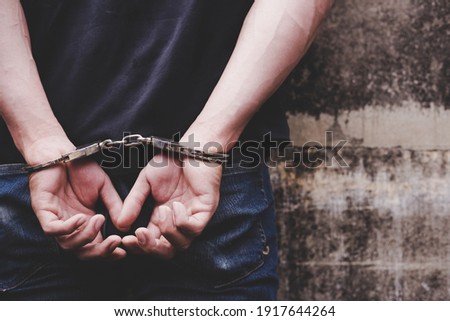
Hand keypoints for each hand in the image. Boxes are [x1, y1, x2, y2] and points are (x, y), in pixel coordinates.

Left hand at [26, 137, 125, 259]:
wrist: (62, 151)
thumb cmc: (81, 168)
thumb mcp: (104, 188)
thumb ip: (114, 205)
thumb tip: (125, 226)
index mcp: (86, 223)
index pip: (95, 247)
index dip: (108, 253)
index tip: (123, 251)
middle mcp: (71, 226)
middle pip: (82, 253)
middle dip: (99, 252)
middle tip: (114, 242)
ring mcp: (56, 220)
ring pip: (68, 245)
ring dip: (87, 236)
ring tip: (100, 219)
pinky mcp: (43, 211)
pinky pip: (52, 230)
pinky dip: (68, 228)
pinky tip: (82, 218)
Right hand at [117, 154, 221, 257]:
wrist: (190, 146)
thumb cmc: (170, 162)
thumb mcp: (145, 182)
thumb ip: (134, 201)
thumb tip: (121, 224)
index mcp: (163, 217)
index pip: (152, 242)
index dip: (139, 246)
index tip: (126, 239)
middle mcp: (179, 221)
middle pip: (167, 251)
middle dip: (151, 248)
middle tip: (140, 235)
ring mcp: (194, 217)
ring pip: (182, 244)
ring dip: (167, 231)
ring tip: (161, 211)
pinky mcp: (206, 210)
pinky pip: (194, 228)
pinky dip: (181, 221)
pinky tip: (175, 206)